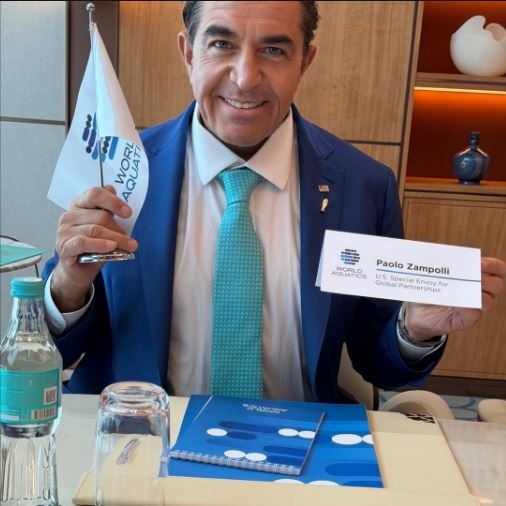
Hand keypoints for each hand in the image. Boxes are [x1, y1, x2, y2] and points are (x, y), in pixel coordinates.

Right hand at [51, 186, 137, 311]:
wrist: (79, 271)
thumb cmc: (93, 247)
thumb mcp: (105, 227)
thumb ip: (108, 211)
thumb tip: (112, 189)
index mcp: (79, 205)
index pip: (95, 194)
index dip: (113, 201)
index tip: (128, 213)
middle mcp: (69, 215)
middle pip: (99, 215)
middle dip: (119, 228)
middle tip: (132, 241)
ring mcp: (64, 231)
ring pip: (95, 230)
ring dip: (117, 239)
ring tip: (130, 246)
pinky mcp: (64, 247)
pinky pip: (84, 242)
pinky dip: (100, 244)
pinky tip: (112, 247)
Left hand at [404, 257, 505, 341]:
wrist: (417, 314)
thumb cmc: (427, 292)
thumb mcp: (433, 276)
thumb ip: (439, 265)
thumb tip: (434, 253)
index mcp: (476, 278)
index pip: (497, 270)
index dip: (493, 265)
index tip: (479, 262)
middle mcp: (479, 293)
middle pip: (496, 285)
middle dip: (484, 278)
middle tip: (469, 276)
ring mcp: (474, 307)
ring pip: (487, 300)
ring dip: (475, 291)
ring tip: (461, 287)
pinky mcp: (465, 320)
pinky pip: (473, 314)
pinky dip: (465, 306)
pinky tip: (455, 301)